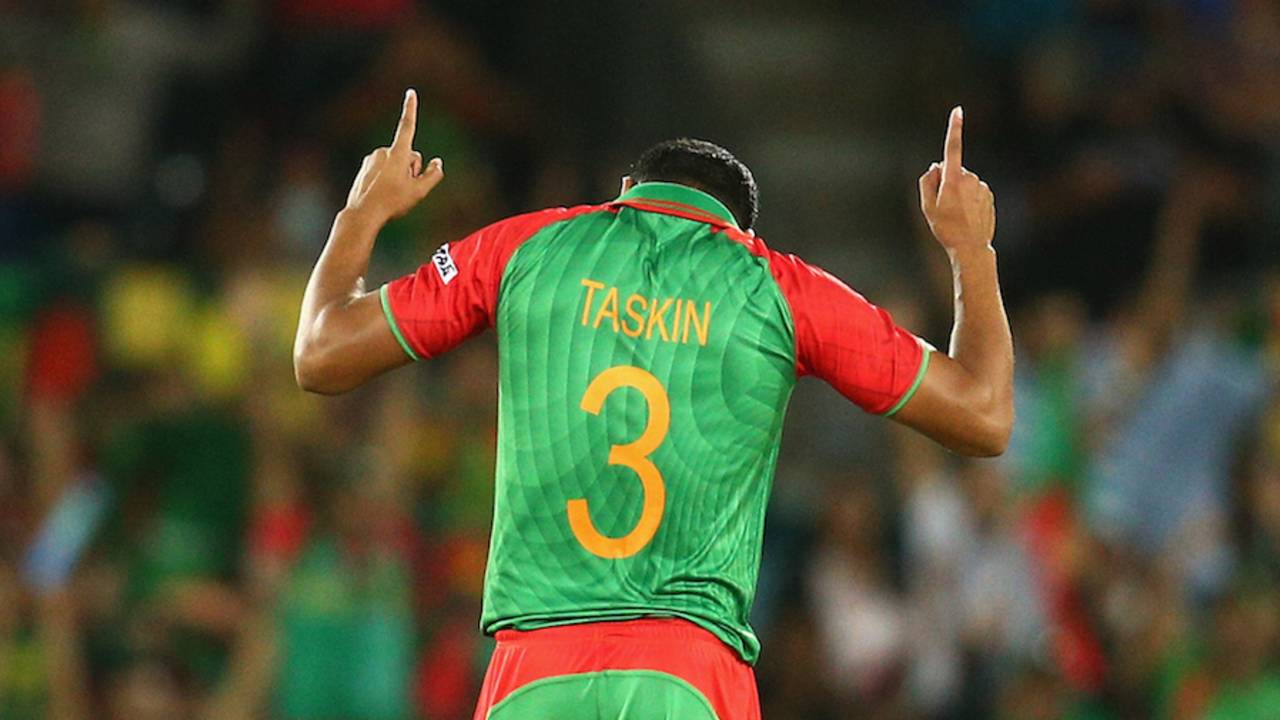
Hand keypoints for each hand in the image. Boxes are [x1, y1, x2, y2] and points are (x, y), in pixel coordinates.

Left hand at [344, 89, 444, 223]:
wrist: (363, 214)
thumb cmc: (392, 202)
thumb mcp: (420, 191)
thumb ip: (433, 174)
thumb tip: (438, 162)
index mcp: (398, 154)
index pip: (407, 126)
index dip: (410, 109)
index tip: (411, 92)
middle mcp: (384, 151)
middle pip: (408, 155)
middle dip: (411, 168)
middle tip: (405, 188)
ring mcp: (372, 158)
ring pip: (395, 162)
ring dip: (399, 174)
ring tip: (392, 192)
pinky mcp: (365, 166)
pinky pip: (383, 168)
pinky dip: (387, 177)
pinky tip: (383, 192)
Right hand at [918, 107, 995, 251]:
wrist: (971, 247)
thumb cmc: (946, 227)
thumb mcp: (927, 206)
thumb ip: (927, 181)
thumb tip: (935, 166)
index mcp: (953, 180)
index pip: (952, 148)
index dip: (954, 129)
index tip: (958, 111)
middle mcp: (970, 179)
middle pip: (954, 172)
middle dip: (947, 182)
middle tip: (944, 207)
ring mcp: (982, 187)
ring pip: (965, 183)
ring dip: (959, 193)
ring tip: (957, 215)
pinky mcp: (989, 195)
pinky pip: (975, 192)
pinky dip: (969, 200)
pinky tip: (967, 217)